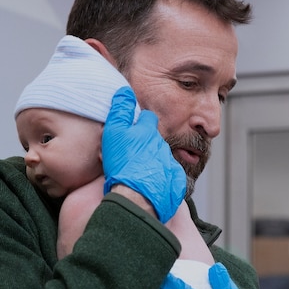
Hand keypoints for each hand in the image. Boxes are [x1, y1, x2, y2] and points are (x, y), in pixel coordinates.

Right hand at [102, 86, 185, 221]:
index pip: (148, 118)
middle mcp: (162, 146)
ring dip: (151, 163)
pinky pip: (169, 176)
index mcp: (148, 133)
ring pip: (160, 158)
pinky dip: (160, 178)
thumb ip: (120, 110)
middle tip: (131, 156)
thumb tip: (124, 91)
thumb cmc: (122, 165)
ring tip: (137, 173)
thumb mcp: (114, 133)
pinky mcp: (174, 181)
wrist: (136, 197)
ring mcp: (169, 163)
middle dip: (145, 145)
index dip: (140, 123)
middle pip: (154, 140)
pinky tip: (149, 185)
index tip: (132, 131)